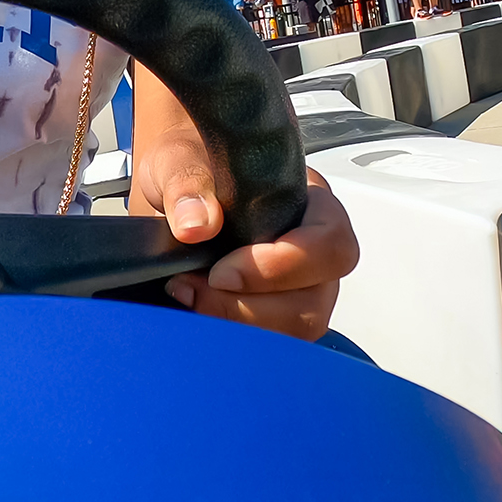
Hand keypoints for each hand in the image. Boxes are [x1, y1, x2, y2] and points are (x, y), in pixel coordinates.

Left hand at [139, 150, 357, 340]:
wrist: (171, 190)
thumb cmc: (189, 167)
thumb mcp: (179, 159)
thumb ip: (187, 184)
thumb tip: (197, 226)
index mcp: (310, 202)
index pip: (330, 244)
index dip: (281, 267)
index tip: (222, 272)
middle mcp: (313, 250)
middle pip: (315, 301)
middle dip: (251, 308)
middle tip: (193, 292)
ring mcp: (299, 287)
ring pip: (295, 330)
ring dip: (239, 326)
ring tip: (188, 299)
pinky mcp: (273, 315)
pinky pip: (268, 342)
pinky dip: (230, 337)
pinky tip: (194, 314)